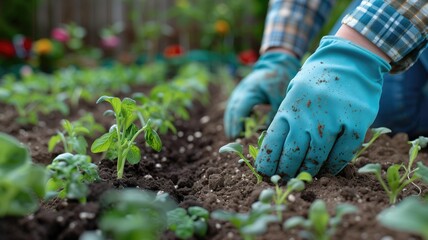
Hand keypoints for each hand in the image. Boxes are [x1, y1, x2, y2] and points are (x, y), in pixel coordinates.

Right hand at [224, 52, 299, 138]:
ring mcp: (240, 90)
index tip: (235, 137)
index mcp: (250, 90)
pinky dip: (234, 116)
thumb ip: (274, 112)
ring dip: (230, 121)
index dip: (236, 124)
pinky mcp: (242, 92)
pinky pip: (234, 105)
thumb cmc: (279, 78)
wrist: (276, 64)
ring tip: (232, 136)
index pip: (239, 110)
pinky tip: (238, 126)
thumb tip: (268, 130)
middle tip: (232, 139)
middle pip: (232, 110)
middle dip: (231, 125)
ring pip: (231, 108)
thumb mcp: (280, 95)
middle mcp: (241, 90)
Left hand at [255, 36, 390, 177]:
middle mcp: (307, 117)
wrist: (350, 59)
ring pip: (316, 158)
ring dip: (309, 171)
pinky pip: (343, 154)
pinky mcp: (355, 124)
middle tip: (285, 178)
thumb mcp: (293, 91)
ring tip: (305, 176)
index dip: (268, 162)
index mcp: (288, 108)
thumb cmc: (317, 78)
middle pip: (292, 155)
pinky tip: (329, 169)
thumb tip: (276, 148)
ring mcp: (332, 121)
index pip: (272, 143)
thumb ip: (286, 116)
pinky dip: (335, 165)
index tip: (266, 172)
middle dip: (286, 171)